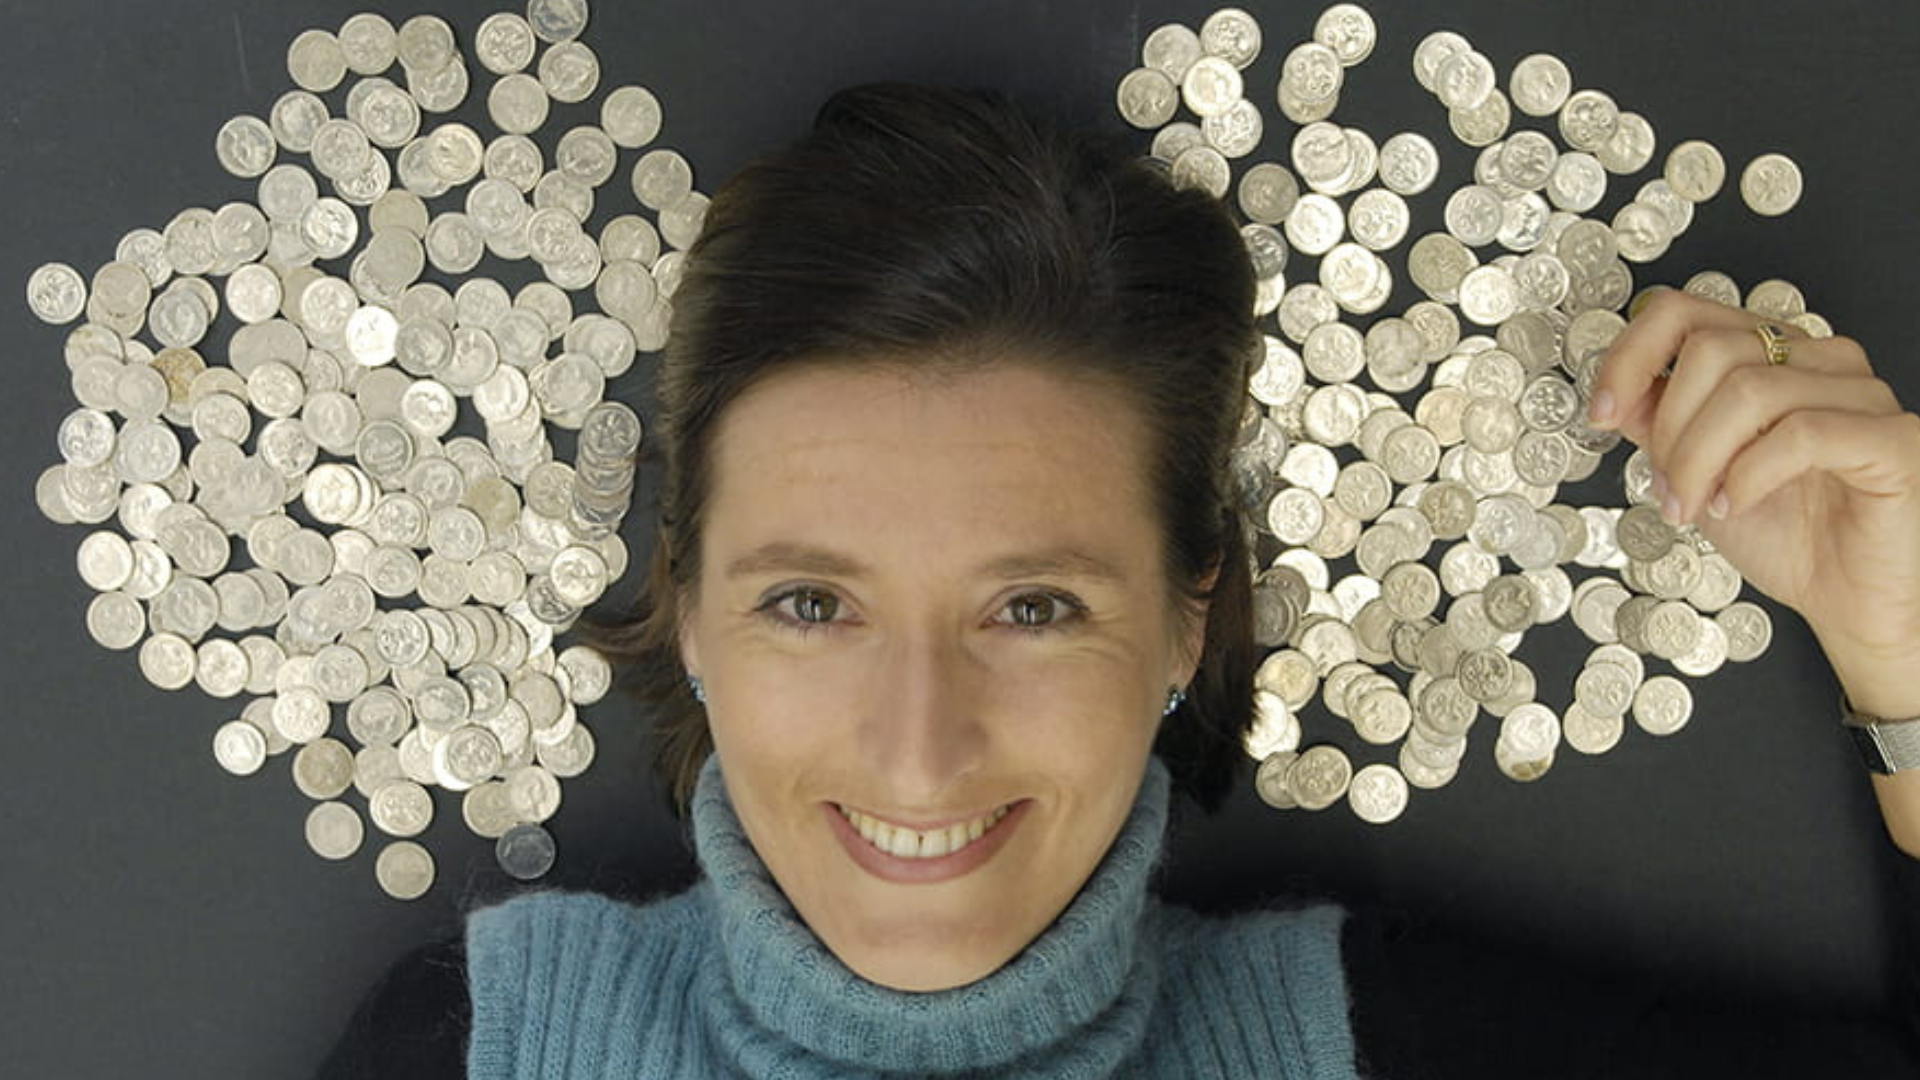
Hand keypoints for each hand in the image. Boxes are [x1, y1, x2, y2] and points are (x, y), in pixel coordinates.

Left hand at [1587, 289, 1919, 710]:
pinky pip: (1803, 434)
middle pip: (1711, 350)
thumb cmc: (1787, 535)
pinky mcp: (1892, 438)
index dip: (1629, 356)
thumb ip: (1659, 424)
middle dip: (1670, 430)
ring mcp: (1861, 392)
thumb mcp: (1696, 473)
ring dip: (1701, 460)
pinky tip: (1738, 505)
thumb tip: (1614, 392)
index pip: (1682, 312)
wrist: (1849, 599)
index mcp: (1769, 354)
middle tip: (1669, 491)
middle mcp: (1818, 358)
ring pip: (1750, 390)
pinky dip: (1750, 476)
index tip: (1599, 413)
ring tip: (1697, 506)